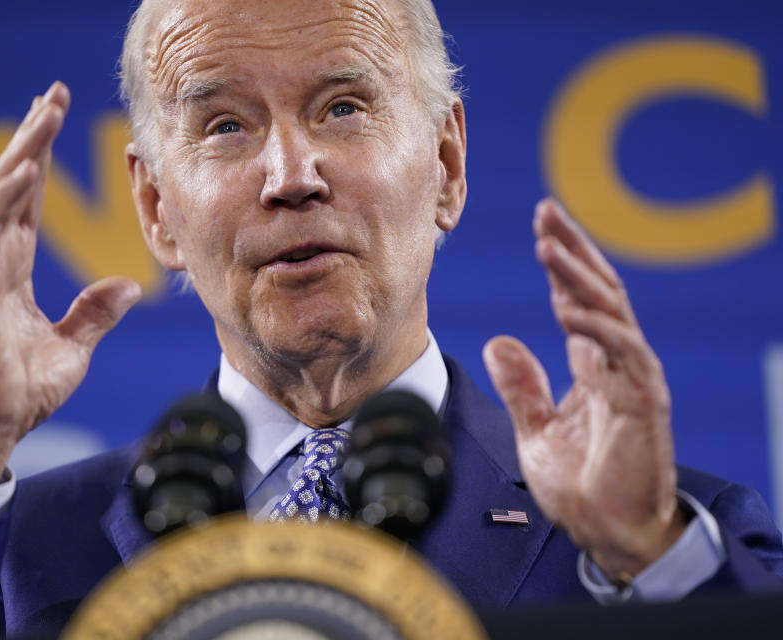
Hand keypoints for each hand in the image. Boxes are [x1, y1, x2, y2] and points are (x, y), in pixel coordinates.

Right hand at [0, 82, 141, 489]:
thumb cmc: (20, 391)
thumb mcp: (72, 348)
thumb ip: (94, 314)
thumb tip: (126, 288)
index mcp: (9, 269)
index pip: (24, 202)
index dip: (39, 160)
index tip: (56, 120)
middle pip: (10, 186)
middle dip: (31, 138)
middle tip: (52, 94)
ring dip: (21, 152)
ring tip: (44, 112)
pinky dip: (5, 199)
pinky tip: (27, 169)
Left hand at [482, 198, 684, 579]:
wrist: (609, 533)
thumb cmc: (582, 486)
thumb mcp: (537, 430)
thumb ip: (523, 386)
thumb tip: (499, 342)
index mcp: (595, 367)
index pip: (581, 302)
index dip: (562, 266)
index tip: (541, 232)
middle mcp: (617, 364)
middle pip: (599, 291)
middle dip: (572, 250)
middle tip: (546, 213)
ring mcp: (633, 378)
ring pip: (610, 309)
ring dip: (578, 272)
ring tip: (548, 241)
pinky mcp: (643, 400)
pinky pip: (621, 350)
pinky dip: (594, 324)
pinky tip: (566, 302)